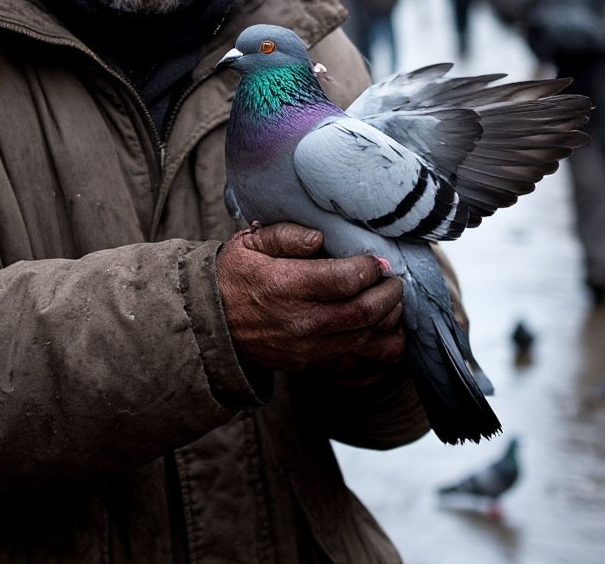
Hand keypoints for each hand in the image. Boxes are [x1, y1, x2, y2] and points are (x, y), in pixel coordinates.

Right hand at [216, 222, 403, 372]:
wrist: (210, 323)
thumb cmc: (233, 276)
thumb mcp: (249, 243)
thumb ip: (286, 235)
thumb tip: (319, 238)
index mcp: (288, 286)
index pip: (345, 279)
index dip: (370, 267)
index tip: (377, 260)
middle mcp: (302, 322)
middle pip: (364, 313)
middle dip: (389, 294)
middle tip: (393, 280)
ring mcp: (308, 349)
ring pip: (367, 343)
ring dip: (389, 324)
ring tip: (392, 306)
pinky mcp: (310, 366)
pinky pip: (356, 369)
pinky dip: (378, 357)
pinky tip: (383, 337)